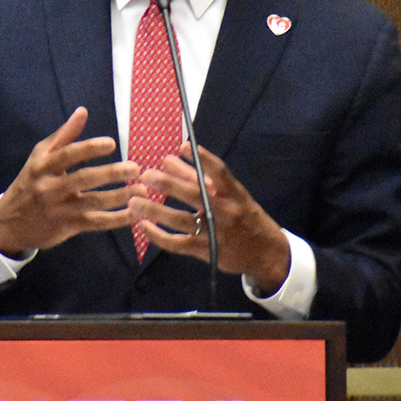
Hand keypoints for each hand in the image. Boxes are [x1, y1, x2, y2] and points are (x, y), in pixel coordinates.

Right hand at [0, 107, 144, 256]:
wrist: (10, 222)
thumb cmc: (31, 182)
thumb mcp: (40, 157)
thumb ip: (64, 135)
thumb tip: (83, 111)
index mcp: (44, 166)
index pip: (68, 155)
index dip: (90, 148)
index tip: (112, 143)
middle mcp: (51, 187)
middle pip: (84, 179)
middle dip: (111, 173)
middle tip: (135, 168)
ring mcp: (60, 209)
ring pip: (94, 203)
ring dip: (120, 197)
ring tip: (141, 190)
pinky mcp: (68, 227)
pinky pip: (96, 223)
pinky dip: (117, 220)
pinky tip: (134, 213)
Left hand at [131, 144, 291, 293]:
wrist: (266, 253)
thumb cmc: (244, 216)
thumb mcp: (230, 195)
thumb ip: (200, 176)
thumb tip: (169, 159)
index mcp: (235, 194)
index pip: (220, 173)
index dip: (203, 159)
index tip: (183, 147)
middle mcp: (226, 212)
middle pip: (195, 196)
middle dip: (169, 184)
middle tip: (147, 175)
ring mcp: (215, 233)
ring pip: (182, 221)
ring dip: (156, 211)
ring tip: (134, 202)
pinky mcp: (207, 251)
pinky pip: (178, 244)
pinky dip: (159, 236)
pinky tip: (144, 227)